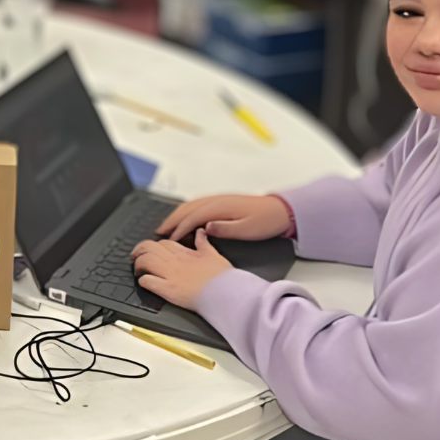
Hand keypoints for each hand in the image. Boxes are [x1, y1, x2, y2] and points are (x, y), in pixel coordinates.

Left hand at [131, 229, 231, 311]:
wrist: (225, 292)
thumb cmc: (222, 277)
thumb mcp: (214, 254)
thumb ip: (203, 243)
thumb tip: (200, 232)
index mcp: (185, 253)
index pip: (163, 243)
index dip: (154, 245)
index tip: (151, 250)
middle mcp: (175, 261)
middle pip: (149, 248)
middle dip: (139, 251)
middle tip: (135, 257)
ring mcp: (170, 275)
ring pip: (145, 262)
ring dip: (138, 265)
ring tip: (137, 270)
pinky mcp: (168, 290)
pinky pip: (148, 282)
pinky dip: (143, 281)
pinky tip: (143, 282)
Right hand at [156, 194, 290, 242]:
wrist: (281, 210)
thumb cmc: (266, 221)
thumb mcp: (248, 229)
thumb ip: (226, 229)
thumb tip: (206, 228)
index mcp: (221, 207)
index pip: (193, 217)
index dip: (180, 228)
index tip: (170, 240)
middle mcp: (217, 201)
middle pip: (187, 209)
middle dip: (171, 220)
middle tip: (158, 232)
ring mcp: (218, 200)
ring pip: (190, 206)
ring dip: (176, 215)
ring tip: (166, 226)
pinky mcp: (221, 202)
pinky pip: (197, 205)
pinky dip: (185, 212)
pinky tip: (184, 219)